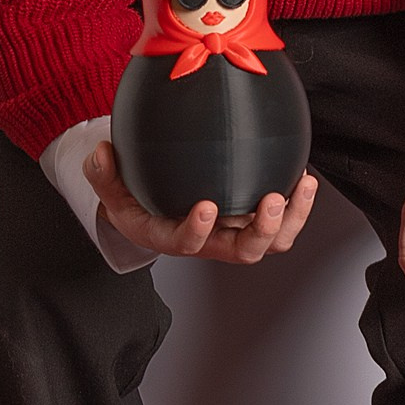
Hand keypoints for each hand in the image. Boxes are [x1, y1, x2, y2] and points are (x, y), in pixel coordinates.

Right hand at [85, 138, 317, 265]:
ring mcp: (234, 232)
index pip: (187, 244)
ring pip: (271, 242)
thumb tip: (100, 153)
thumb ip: (101, 174)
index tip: (205, 205)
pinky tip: (304, 175)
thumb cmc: (131, 198)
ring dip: (290, 218)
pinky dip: (297, 204)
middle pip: (243, 251)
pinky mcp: (250, 218)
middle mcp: (209, 241)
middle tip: (270, 199)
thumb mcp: (109, 188)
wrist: (151, 205)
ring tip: (302, 185)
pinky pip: (281, 222)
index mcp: (171, 237)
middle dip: (261, 230)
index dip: (198, 230)